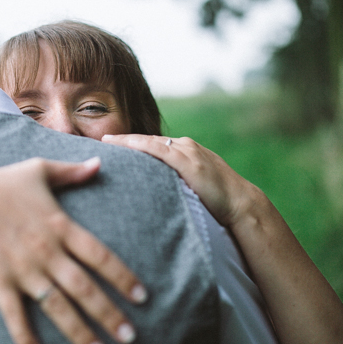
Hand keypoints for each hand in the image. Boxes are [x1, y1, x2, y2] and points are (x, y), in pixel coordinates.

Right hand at [0, 157, 146, 343]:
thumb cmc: (1, 182)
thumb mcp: (41, 170)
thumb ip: (73, 171)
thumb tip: (100, 162)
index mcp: (61, 227)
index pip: (100, 256)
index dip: (123, 277)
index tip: (141, 298)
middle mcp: (47, 252)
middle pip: (85, 288)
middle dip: (109, 314)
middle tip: (130, 337)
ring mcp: (23, 269)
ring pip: (57, 307)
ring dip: (79, 332)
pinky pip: (14, 315)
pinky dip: (25, 338)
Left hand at [101, 134, 251, 227]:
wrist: (241, 203)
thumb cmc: (218, 200)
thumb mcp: (193, 188)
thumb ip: (175, 186)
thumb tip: (155, 196)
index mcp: (185, 151)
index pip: (153, 145)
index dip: (132, 145)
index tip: (112, 146)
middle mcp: (185, 145)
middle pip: (148, 140)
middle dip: (125, 141)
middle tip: (101, 142)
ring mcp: (186, 151)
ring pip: (149, 142)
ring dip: (126, 141)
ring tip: (105, 142)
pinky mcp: (187, 160)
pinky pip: (157, 149)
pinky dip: (138, 145)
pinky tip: (121, 144)